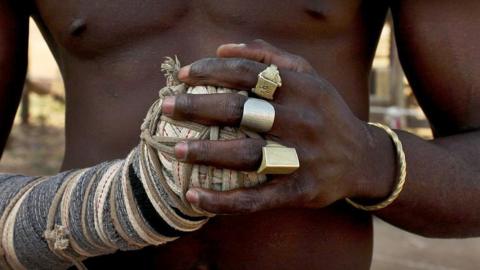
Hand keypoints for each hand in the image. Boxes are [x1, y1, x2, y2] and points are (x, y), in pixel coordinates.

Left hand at [162, 40, 373, 213]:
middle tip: (165, 107)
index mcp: (301, 89)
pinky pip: (257, 198)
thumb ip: (270, 58)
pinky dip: (223, 201)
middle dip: (198, 107)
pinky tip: (194, 196)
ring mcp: (301, 158)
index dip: (212, 72)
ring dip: (208, 153)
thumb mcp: (309, 76)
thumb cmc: (324, 112)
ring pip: (247, 155)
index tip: (183, 77)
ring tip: (176, 149)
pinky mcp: (300, 190)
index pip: (248, 74)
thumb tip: (223, 47)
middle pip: (241, 111)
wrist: (362, 159)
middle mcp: (301, 121)